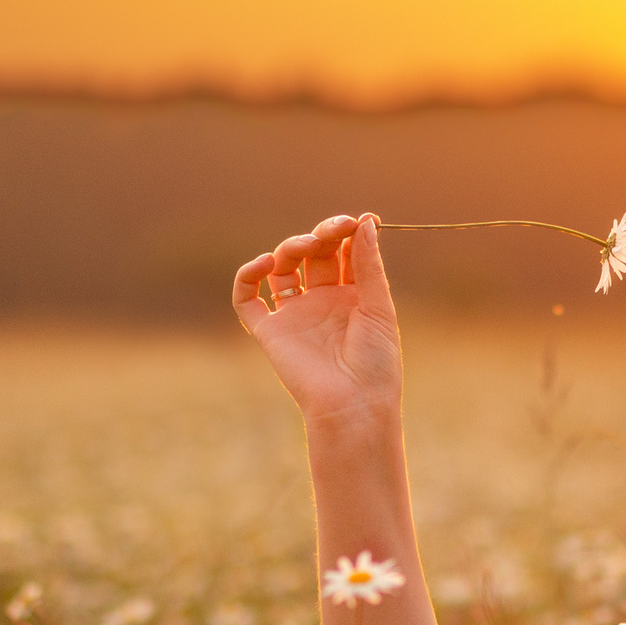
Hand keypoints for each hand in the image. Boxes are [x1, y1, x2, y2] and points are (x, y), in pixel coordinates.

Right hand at [232, 214, 402, 429]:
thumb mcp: (379, 307)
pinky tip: (266, 263)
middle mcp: (321, 303)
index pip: (344, 252)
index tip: (359, 219)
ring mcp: (294, 315)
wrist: (354, 405)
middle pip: (314, 254)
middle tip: (336, 228)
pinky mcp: (269, 331)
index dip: (348, 233)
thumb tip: (366, 222)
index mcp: (352, 297)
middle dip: (323, 235)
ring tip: (307, 245)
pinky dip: (247, 275)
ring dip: (291, 247)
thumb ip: (369, 265)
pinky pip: (245, 298)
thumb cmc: (376, 363)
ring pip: (282, 268)